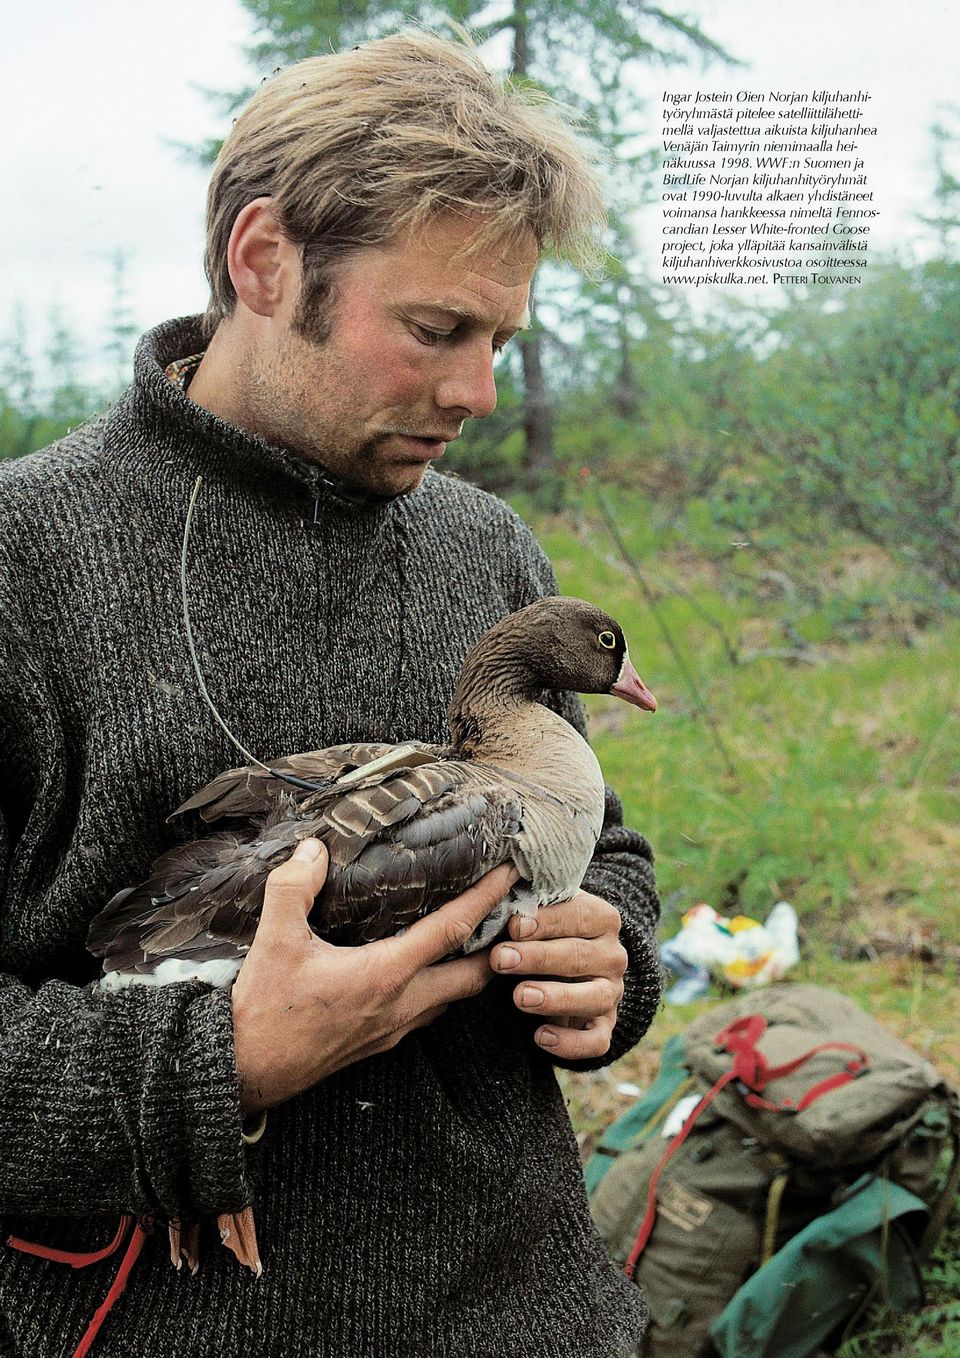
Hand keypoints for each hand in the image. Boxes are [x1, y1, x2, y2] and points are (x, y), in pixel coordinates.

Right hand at [231, 839, 515, 1111]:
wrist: (245, 1071)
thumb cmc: (263, 1008)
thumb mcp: (274, 939)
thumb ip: (295, 886)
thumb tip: (314, 849)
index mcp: (386, 974)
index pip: (452, 930)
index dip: (485, 898)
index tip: (511, 874)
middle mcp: (402, 1005)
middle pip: (472, 974)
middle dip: (499, 945)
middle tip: (512, 913)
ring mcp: (394, 1029)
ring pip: (451, 998)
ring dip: (470, 969)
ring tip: (477, 937)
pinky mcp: (379, 1044)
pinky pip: (427, 1013)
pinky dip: (441, 988)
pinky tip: (427, 971)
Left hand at [490, 891, 626, 1059]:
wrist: (570, 966)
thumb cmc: (546, 931)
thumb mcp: (541, 913)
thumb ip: (527, 906)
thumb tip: (496, 897)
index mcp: (602, 918)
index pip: (579, 915)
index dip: (547, 921)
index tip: (514, 925)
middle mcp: (613, 955)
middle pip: (580, 956)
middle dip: (538, 958)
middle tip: (500, 959)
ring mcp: (612, 993)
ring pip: (594, 998)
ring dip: (557, 998)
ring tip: (520, 997)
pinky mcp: (605, 1026)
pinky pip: (597, 1041)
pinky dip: (571, 1043)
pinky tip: (541, 1037)